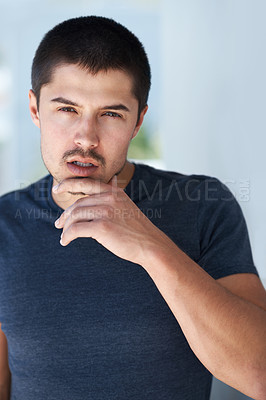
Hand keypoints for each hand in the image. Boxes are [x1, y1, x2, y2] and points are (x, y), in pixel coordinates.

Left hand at [53, 176, 170, 265]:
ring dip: (66, 227)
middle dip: (66, 214)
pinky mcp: (102, 227)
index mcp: (114, 192)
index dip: (68, 184)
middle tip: (59, 224)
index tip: (57, 189)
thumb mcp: (128, 204)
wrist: (150, 245)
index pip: (87, 183)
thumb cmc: (138, 229)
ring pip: (75, 216)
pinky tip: (66, 241)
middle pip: (78, 204)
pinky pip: (76, 229)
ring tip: (63, 235)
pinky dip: (67, 236)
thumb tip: (113, 179)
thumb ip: (116, 193)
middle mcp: (109, 199)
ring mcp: (106, 212)